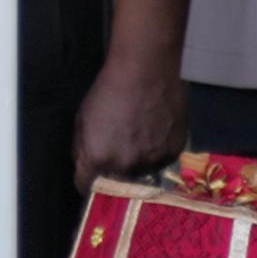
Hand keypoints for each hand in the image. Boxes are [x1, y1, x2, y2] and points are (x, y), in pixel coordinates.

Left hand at [71, 53, 189, 183]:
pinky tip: (155, 131)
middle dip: (114, 173)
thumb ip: (83, 150)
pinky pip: (160, 162)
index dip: (88, 182)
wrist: (147, 70)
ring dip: (137, 163)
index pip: (87, 187)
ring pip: (141, 175)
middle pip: (116, 184)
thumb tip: (87, 167)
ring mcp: (151, 163)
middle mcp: (125, 167)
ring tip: (139, 136)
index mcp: (98, 158)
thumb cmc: (110, 90)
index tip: (93, 176)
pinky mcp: (173, 154)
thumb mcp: (83, 119)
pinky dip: (156, 152)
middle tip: (119, 149)